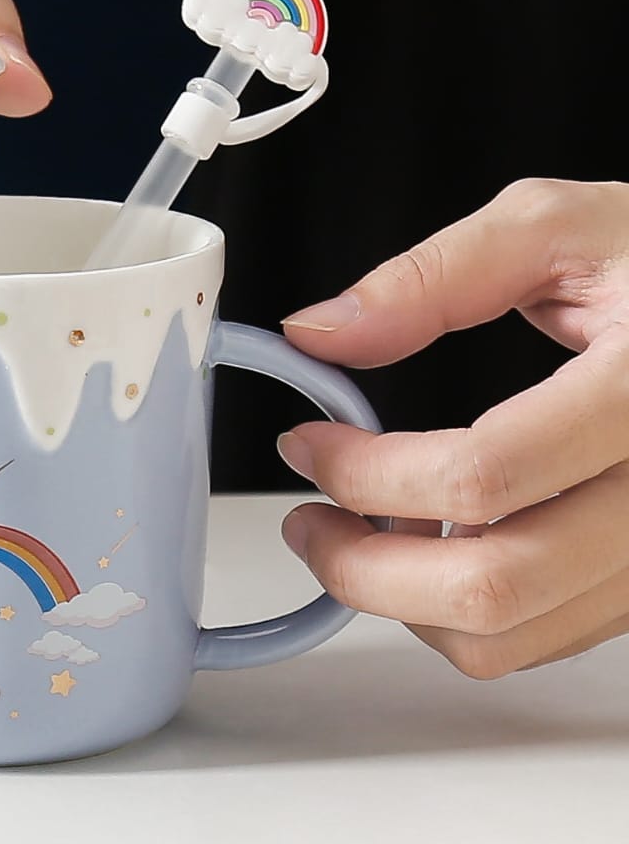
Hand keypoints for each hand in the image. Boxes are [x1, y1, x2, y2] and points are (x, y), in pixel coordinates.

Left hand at [279, 178, 628, 677]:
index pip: (482, 475)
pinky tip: (427, 544)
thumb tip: (321, 332)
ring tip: (356, 532)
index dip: (365, 472)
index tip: (307, 443)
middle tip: (308, 520)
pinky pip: (544, 633)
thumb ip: (431, 277)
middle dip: (363, 566)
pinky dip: (462, 609)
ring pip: (513, 635)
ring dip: (405, 600)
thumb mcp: (553, 227)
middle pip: (492, 585)